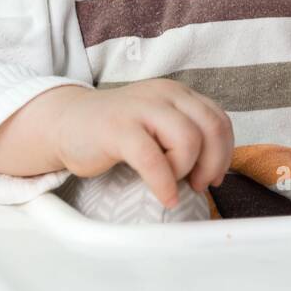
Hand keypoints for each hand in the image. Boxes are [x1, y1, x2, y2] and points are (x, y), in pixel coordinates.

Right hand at [54, 79, 234, 208]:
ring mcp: (141, 109)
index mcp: (178, 93)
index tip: (214, 176)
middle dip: (212, 163)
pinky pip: (153, 159)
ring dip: (185, 170)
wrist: (65, 123)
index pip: (219, 119)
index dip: (224, 153)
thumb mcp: (158, 125)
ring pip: (187, 140)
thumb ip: (185, 134)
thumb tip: (213, 170)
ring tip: (171, 184)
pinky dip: (164, 184)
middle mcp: (164, 94)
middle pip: (211, 128)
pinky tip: (164, 196)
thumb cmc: (115, 133)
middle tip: (197, 184)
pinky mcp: (118, 129)